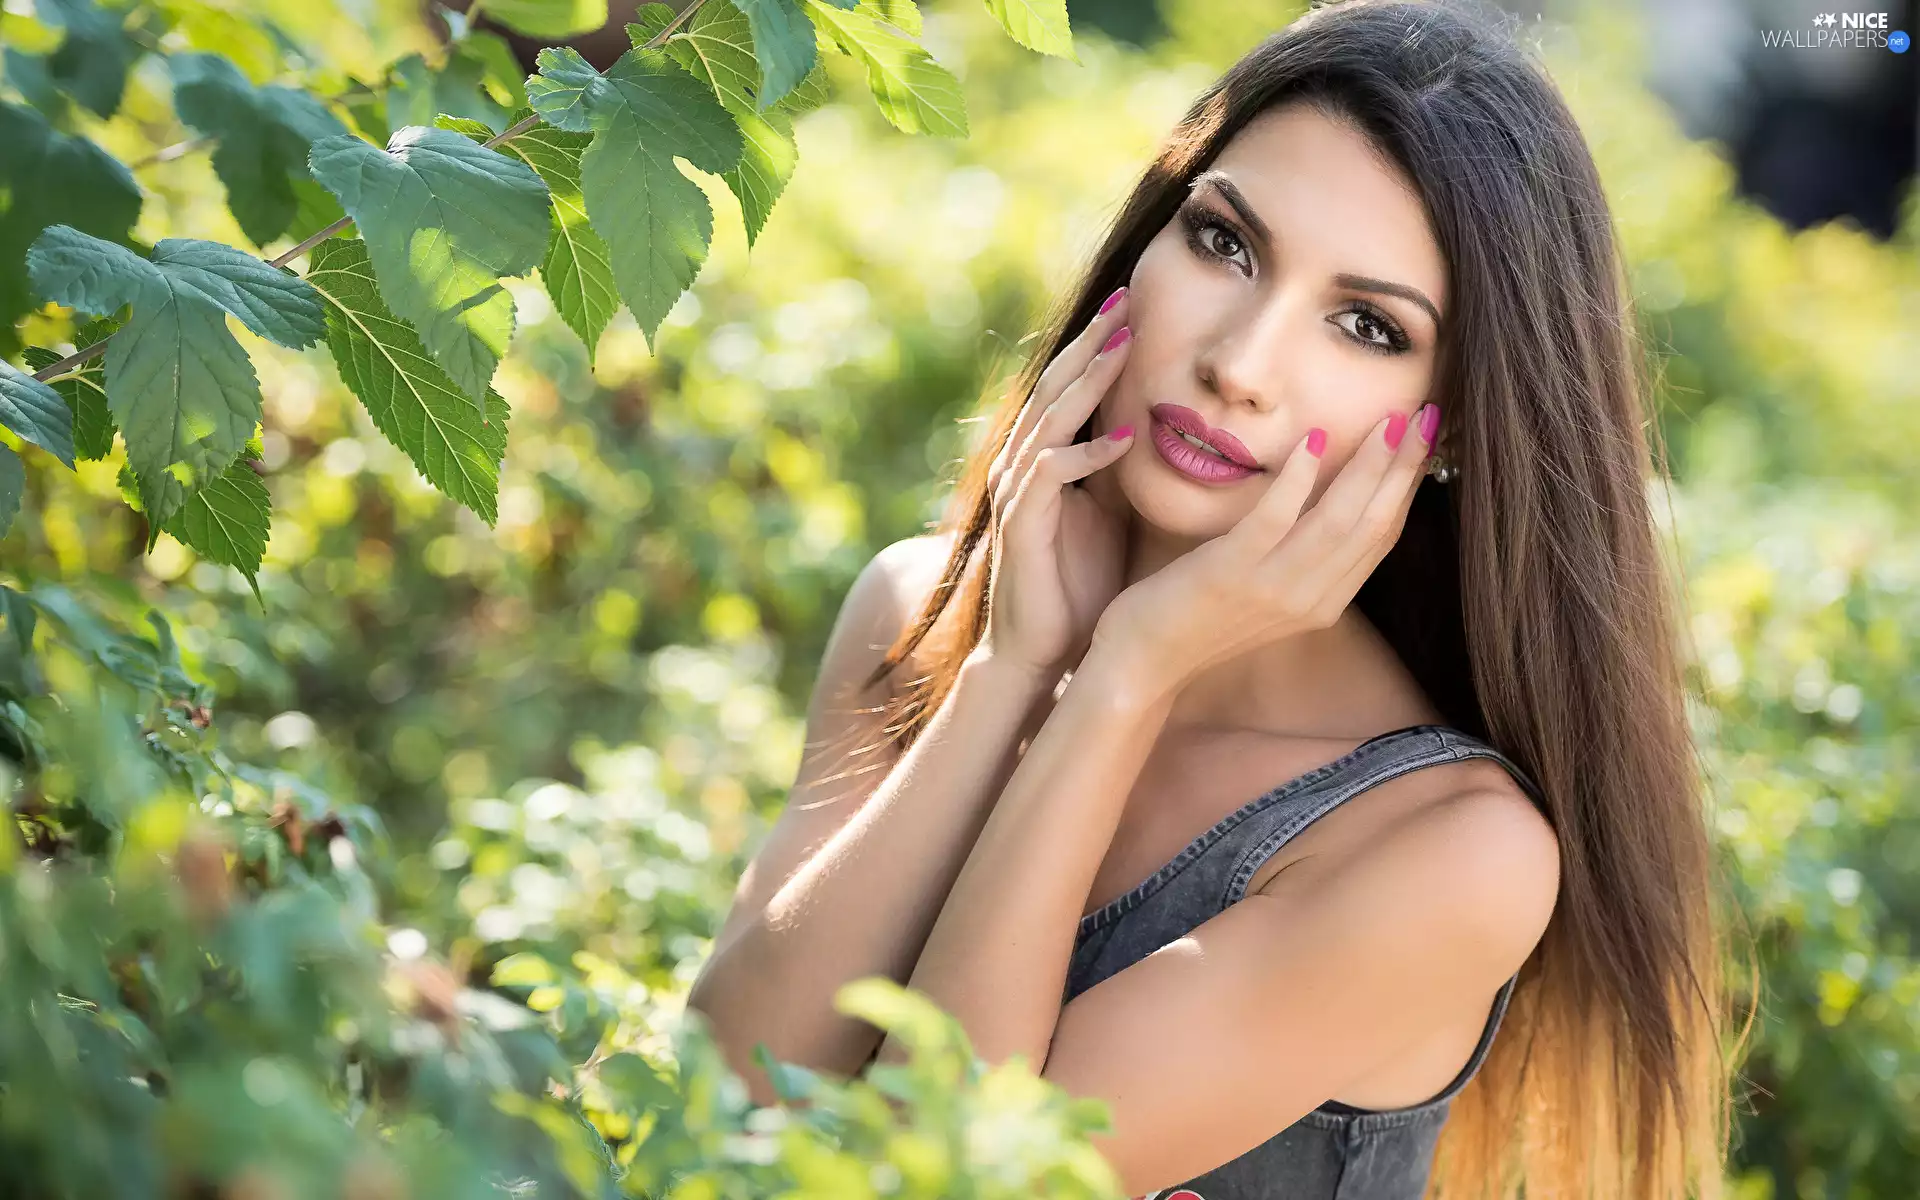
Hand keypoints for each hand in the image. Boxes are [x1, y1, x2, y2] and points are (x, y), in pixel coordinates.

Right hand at [977, 287, 1137, 679]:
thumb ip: (1126, 470)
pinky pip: (1051, 474)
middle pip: (1055, 385)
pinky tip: (1123, 436)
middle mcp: (1026, 465)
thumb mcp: (1113, 514)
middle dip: (1092, 341)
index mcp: (1048, 459)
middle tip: (1128, 299)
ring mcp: (1019, 491)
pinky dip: (1087, 452)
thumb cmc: (1081, 585)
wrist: (1043, 650)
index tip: (1138, 305)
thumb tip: (1176, 432)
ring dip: (1088, 380)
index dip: (1100, 345)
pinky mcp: (1021, 524)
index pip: (1072, 386)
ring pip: (1049, 417)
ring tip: (1125, 344)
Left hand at [1090, 403, 1439, 698]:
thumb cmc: (1200, 617)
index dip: (1408, 487)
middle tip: (1427, 417)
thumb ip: (1302, 556)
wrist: (1145, 662)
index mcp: (1324, 601)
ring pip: (1337, 521)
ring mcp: (1272, 588)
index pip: (1382, 537)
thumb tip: (1329, 499)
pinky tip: (1312, 441)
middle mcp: (1309, 599)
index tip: (1425, 441)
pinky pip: (1274, 521)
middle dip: (1404, 468)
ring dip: (1367, 467)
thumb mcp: (1267, 591)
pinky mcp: (1231, 573)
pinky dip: (1298, 481)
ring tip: (1388, 422)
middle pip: (1373, 524)